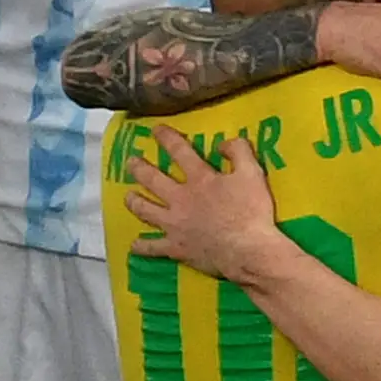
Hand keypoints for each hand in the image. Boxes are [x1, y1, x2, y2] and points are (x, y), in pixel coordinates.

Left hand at [126, 127, 292, 282]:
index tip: (155, 130)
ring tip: (128, 196)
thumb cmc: (252, 212)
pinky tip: (134, 245)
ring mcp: (174, 225)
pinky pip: (153, 248)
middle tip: (131, 162)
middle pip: (153, 180)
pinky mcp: (176, 248)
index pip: (179, 151)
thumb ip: (239, 152)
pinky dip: (142, 247)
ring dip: (135, 202)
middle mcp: (181, 199)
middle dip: (139, 168)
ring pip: (146, 211)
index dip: (166, 138)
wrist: (248, 251)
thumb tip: (222, 143)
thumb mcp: (253, 174)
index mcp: (200, 179)